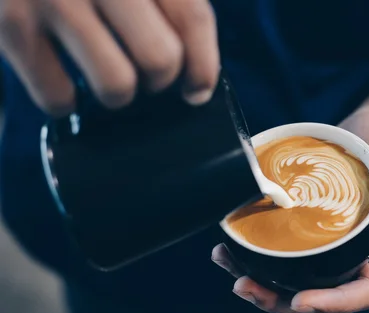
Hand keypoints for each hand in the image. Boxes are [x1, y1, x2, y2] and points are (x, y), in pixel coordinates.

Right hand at [0, 0, 218, 114]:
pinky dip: (64, 101)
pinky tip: (62, 81)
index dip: (204, 66)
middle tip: (146, 74)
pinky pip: (59, 98)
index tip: (197, 90)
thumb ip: (168, 3)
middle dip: (159, 79)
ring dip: (118, 94)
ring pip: (117, 85)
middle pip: (160, 59)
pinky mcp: (12, 25)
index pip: (192, 18)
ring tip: (108, 76)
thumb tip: (197, 85)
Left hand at [212, 106, 368, 312]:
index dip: (334, 304)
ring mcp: (328, 249)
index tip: (301, 300)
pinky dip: (253, 260)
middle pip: (320, 296)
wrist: (366, 130)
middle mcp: (353, 256)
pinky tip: (226, 248)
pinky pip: (281, 257)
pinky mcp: (307, 235)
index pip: (364, 291)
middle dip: (281, 301)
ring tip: (229, 270)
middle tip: (244, 287)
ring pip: (295, 283)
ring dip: (261, 286)